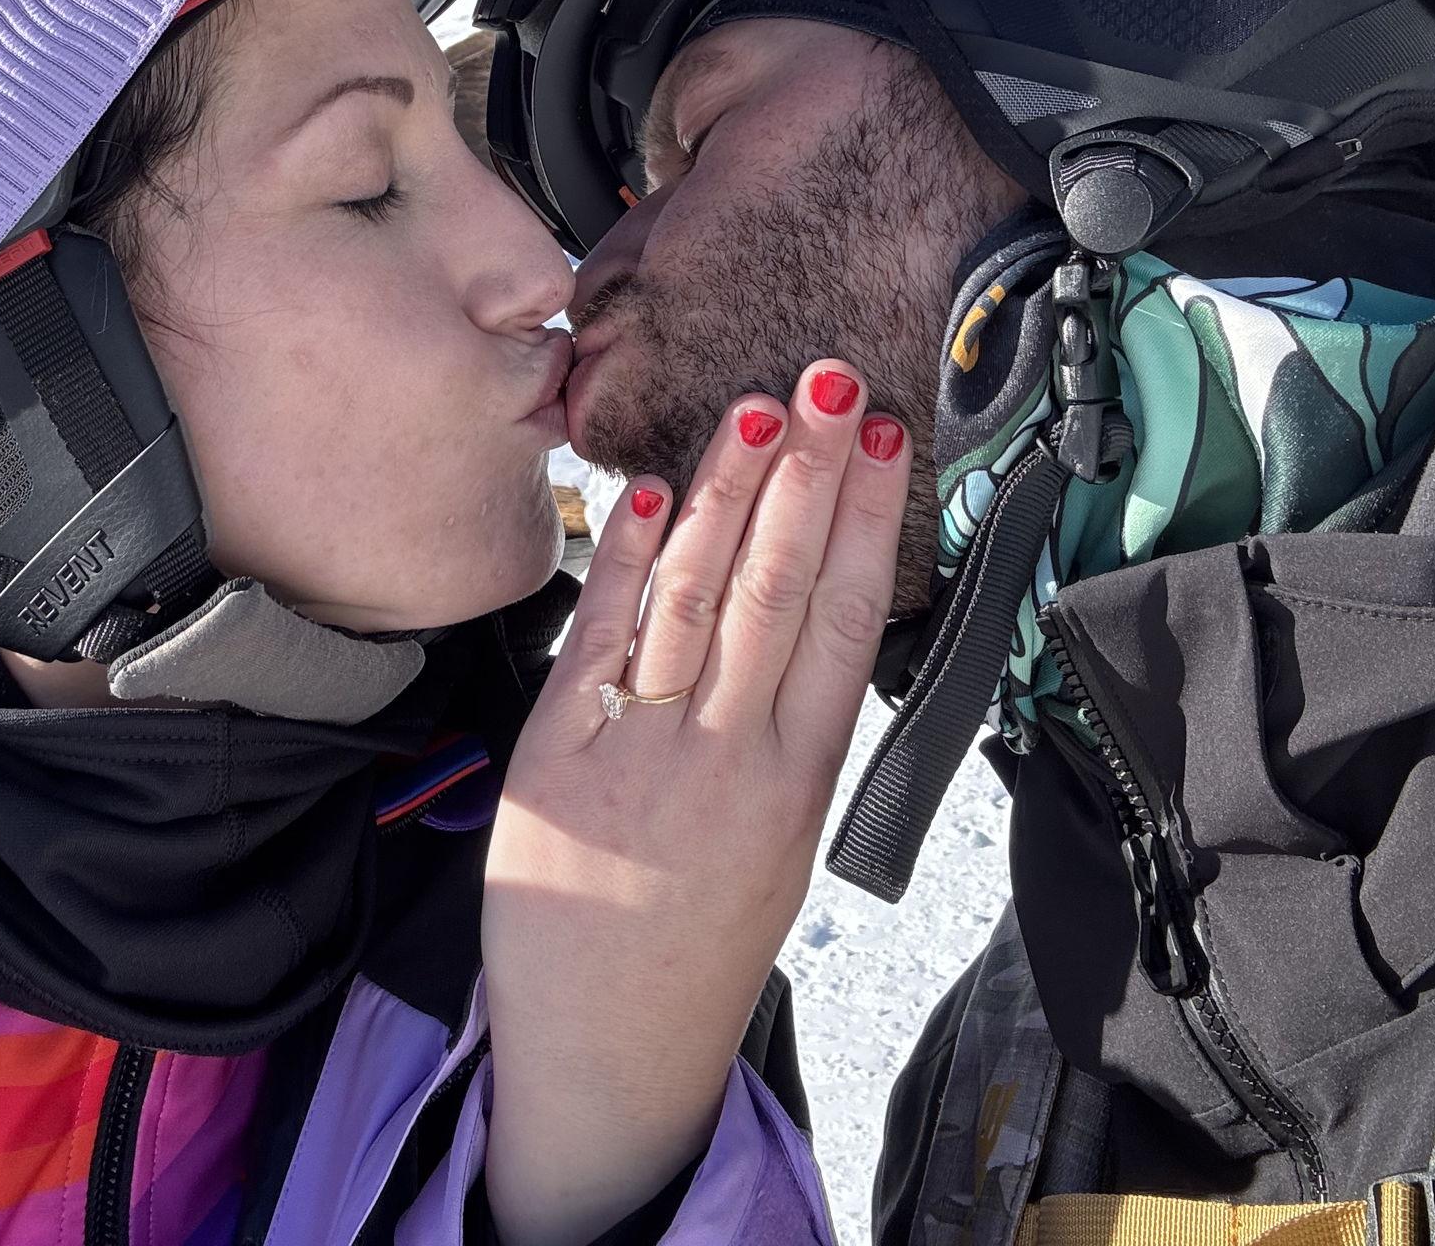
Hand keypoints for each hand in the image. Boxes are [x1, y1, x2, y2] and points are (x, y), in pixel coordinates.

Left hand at [481, 361, 909, 1245]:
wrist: (608, 1051)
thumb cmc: (698, 939)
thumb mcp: (776, 838)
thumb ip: (781, 724)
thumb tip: (802, 595)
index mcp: (795, 783)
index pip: (842, 622)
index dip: (863, 522)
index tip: (881, 441)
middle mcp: (724, 760)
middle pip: (773, 592)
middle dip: (803, 479)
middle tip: (826, 383)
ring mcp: (637, 755)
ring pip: (692, 602)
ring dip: (722, 496)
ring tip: (752, 413)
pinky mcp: (553, 758)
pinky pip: (595, 638)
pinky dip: (622, 562)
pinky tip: (642, 494)